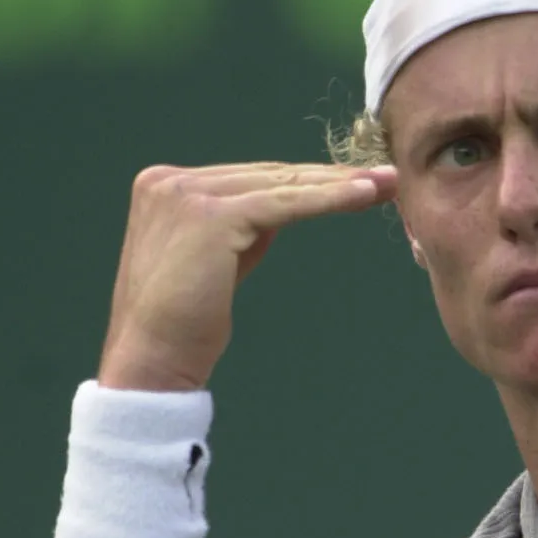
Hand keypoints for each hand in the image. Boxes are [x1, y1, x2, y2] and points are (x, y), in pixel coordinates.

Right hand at [98, 161, 396, 390]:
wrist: (152, 361)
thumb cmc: (184, 326)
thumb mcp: (215, 261)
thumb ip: (242, 227)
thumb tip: (284, 204)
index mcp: (165, 186)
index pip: (251, 178)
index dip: (305, 180)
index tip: (354, 182)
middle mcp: (170, 182)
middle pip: (268, 175)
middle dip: (329, 176)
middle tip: (384, 176)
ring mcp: (186, 194)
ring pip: (280, 185)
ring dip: (338, 183)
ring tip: (385, 183)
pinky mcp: (210, 217)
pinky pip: (283, 204)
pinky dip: (327, 199)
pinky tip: (362, 196)